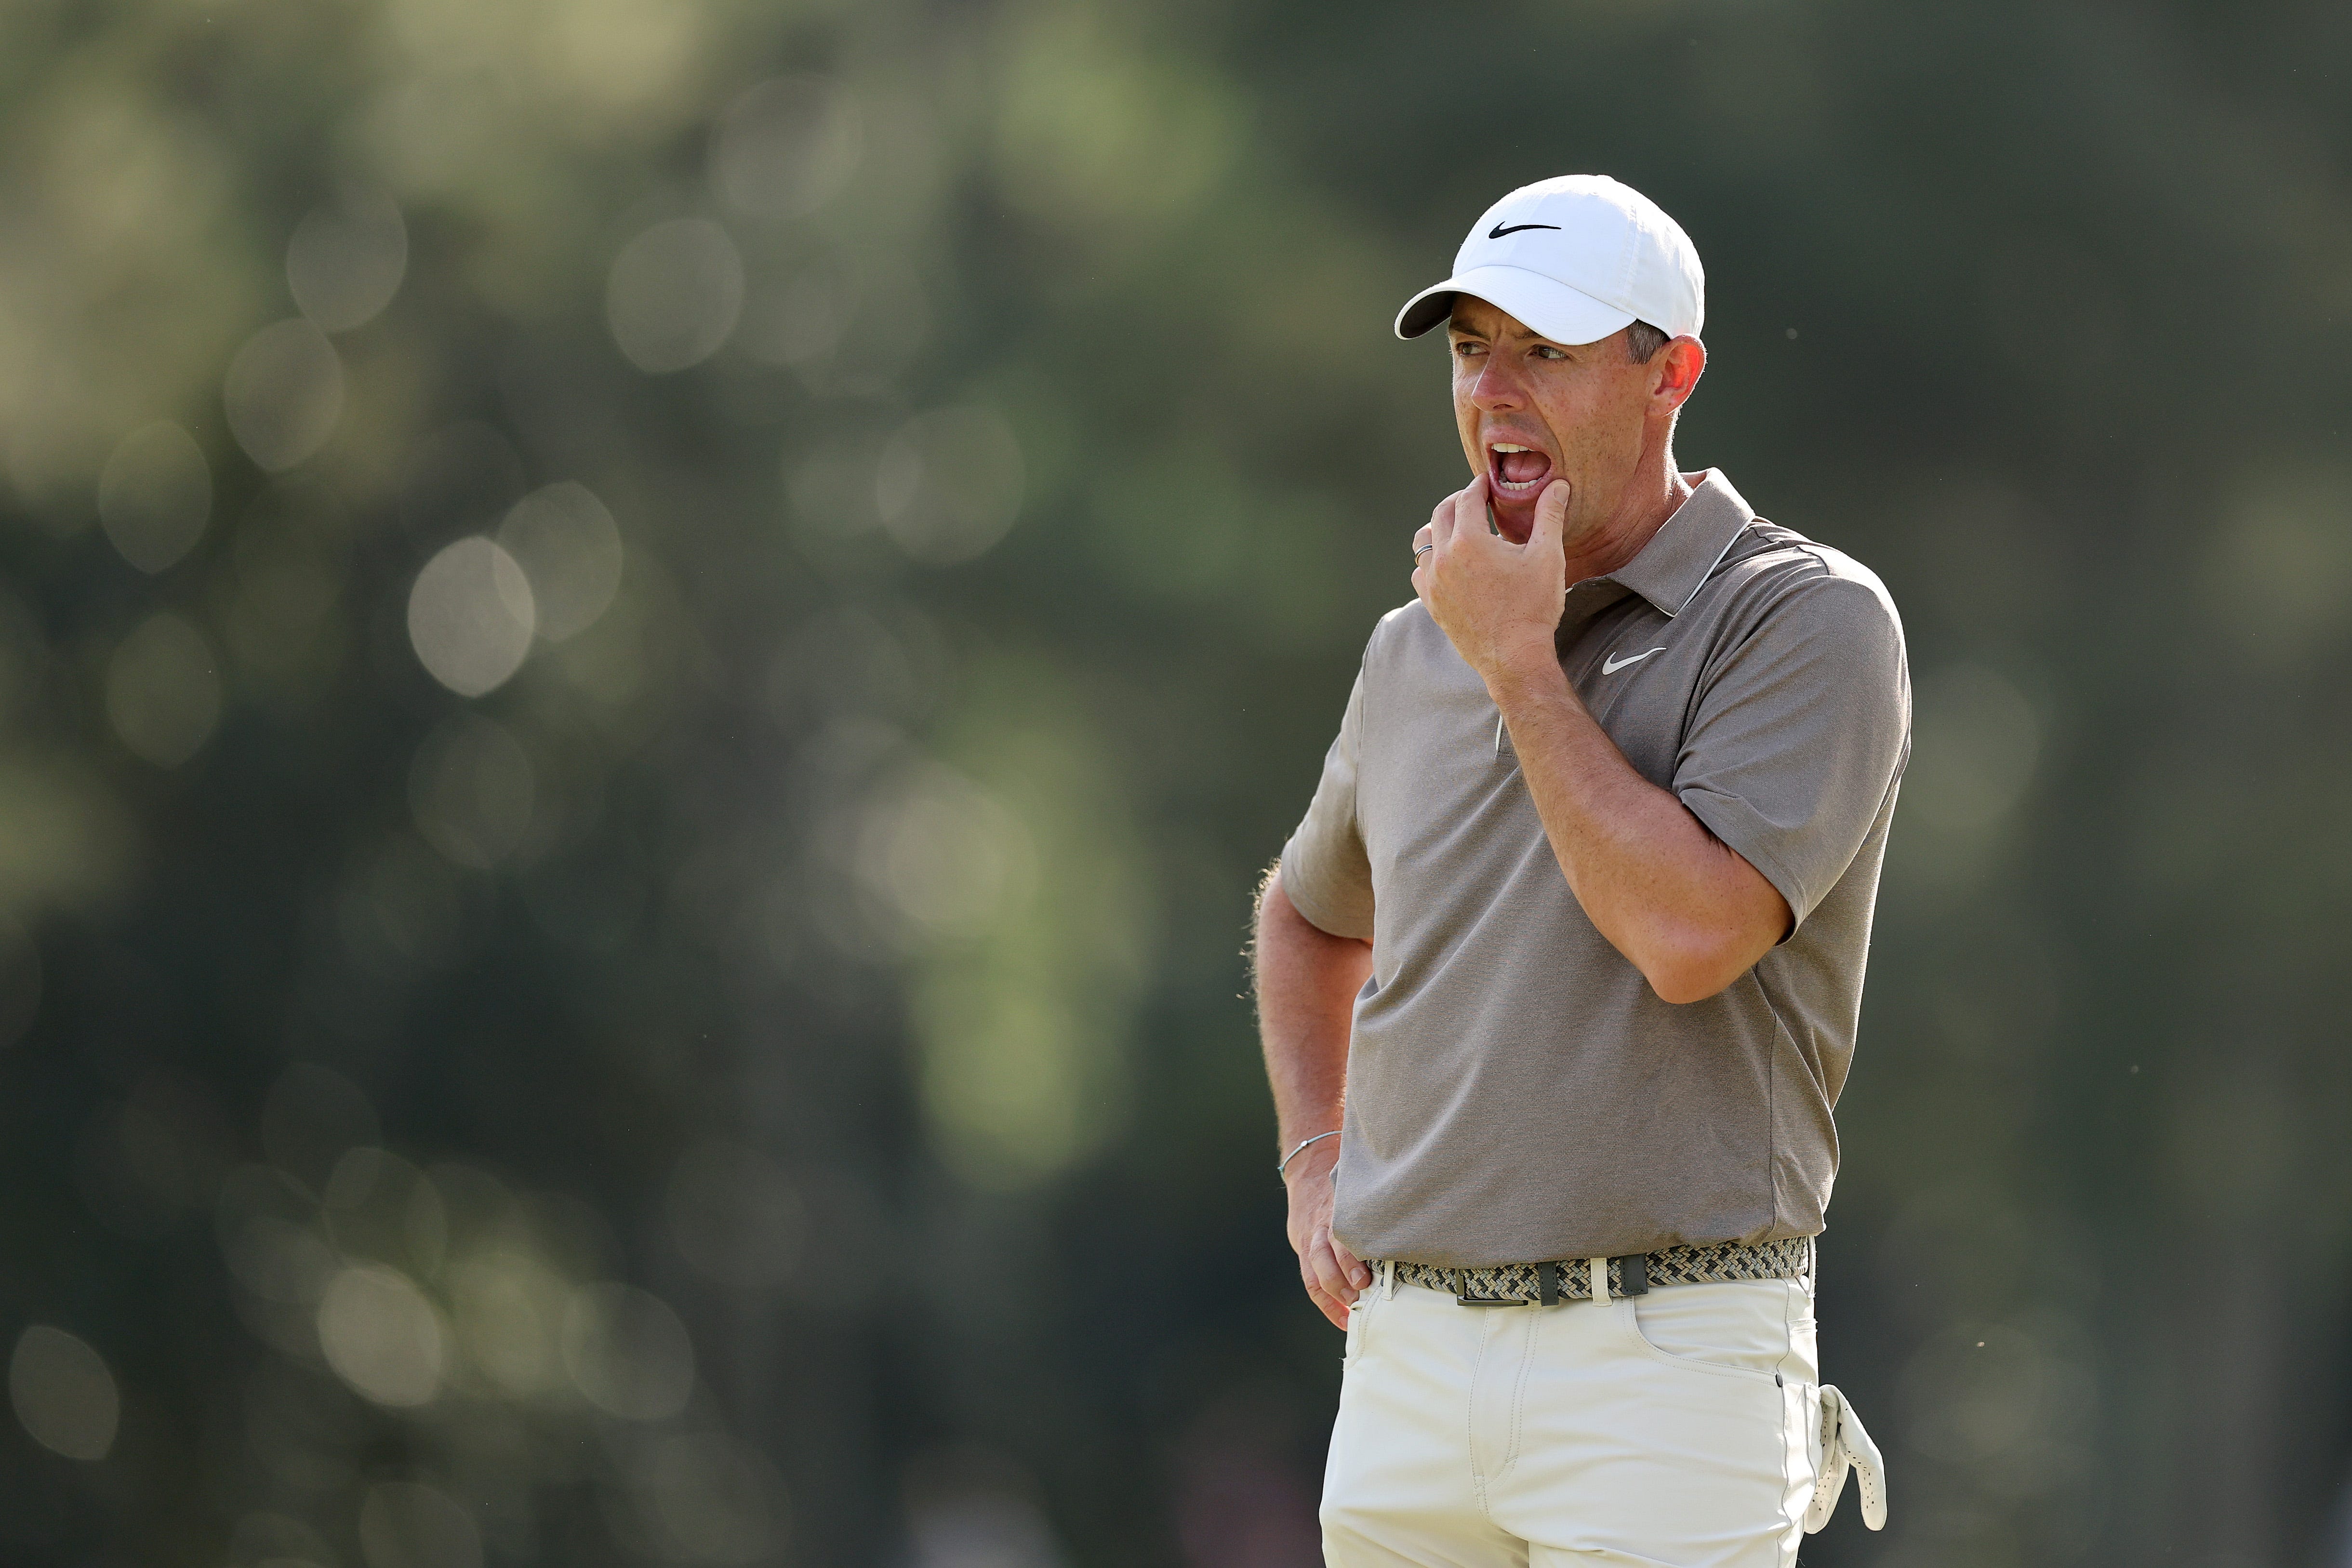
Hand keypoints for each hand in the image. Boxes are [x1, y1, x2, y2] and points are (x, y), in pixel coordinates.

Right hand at [1283, 1139, 1366, 1328]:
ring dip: (1333, 1291)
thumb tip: (1416, 1223)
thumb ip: (1375, 1207)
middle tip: (1362, 1288)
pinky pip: (1310, 1280)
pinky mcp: (1305, 1248)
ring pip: (1314, 1267)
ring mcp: (1311, 1238)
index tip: (1367, 1274)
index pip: (1341, 1231)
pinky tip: (1344, 1318)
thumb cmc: (1346, 1185)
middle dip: (1343, 1272)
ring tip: (1351, 1308)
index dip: (1351, 1255)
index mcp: (1338, 1207)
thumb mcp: (1358, 1188)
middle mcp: (1322, 1225)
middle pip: (1325, 1250)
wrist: (1308, 1170)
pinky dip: (1326, 1303)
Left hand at [1412, 474, 1571, 686]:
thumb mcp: (1548, 557)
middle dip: (1458, 501)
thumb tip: (1559, 485)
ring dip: (1439, 529)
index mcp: (1469, 541)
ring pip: (1423, 542)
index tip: (1488, 482)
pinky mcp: (1431, 604)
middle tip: (1475, 500)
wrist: (1515, 657)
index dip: (1479, 486)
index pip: (1467, 498)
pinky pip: (1420, 572)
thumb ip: (1550, 516)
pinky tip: (1450, 563)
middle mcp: (1443, 559)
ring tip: (1459, 529)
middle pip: (1441, 513)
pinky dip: (1431, 561)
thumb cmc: (1534, 608)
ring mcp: (1433, 583)